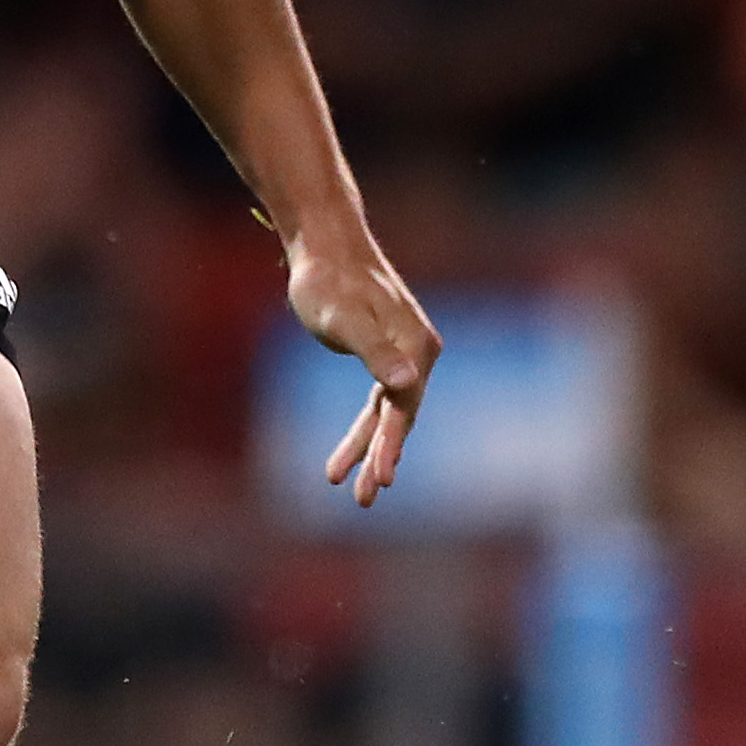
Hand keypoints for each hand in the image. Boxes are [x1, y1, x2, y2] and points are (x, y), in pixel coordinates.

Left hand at [288, 225, 437, 508]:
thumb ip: (374, 351)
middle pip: (401, 417)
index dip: (390, 446)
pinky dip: (366, 427)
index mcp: (416, 345)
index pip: (405, 407)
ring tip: (344, 484)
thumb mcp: (344, 318)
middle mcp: (419, 351)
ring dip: (369, 447)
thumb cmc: (329, 280)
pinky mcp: (387, 353)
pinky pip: (380, 401)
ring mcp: (406, 353)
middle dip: (381, 458)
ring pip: (389, 413)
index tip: (379, 480)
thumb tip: (407, 384)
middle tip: (362, 499)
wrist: (325, 245)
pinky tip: (351, 452)